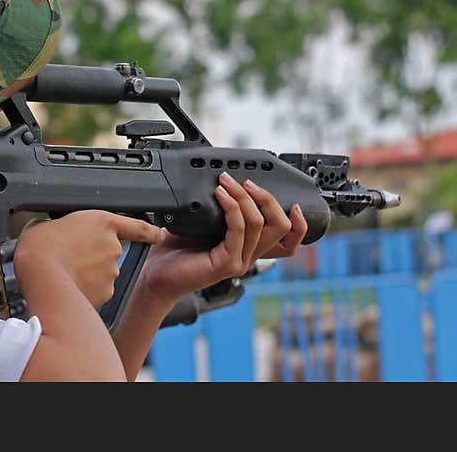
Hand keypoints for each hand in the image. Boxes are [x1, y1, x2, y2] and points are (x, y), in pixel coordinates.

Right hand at [14, 210, 164, 308]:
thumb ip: (61, 227)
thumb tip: (55, 234)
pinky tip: (67, 287)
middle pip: (108, 252)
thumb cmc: (40, 246)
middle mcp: (113, 246)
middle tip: (69, 258)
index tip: (159, 234)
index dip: (151, 231)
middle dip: (93, 257)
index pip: (138, 226)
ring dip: (88, 274)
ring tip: (64, 272)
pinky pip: (97, 291)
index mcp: (102, 222)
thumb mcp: (46, 223)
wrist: (41, 275)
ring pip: (103, 274)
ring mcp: (111, 271)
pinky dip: (85, 291)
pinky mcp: (105, 292)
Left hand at [137, 171, 307, 307]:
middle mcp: (249, 256)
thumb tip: (227, 182)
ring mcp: (239, 261)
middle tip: (247, 182)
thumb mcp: (205, 223)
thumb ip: (222, 209)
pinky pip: (239, 229)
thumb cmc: (177, 249)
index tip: (294, 202)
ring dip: (244, 197)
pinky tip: (220, 196)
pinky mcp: (226, 263)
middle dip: (268, 199)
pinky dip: (232, 208)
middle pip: (281, 228)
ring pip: (260, 224)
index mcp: (249, 247)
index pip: (288, 241)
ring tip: (227, 183)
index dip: (299, 223)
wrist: (157, 274)